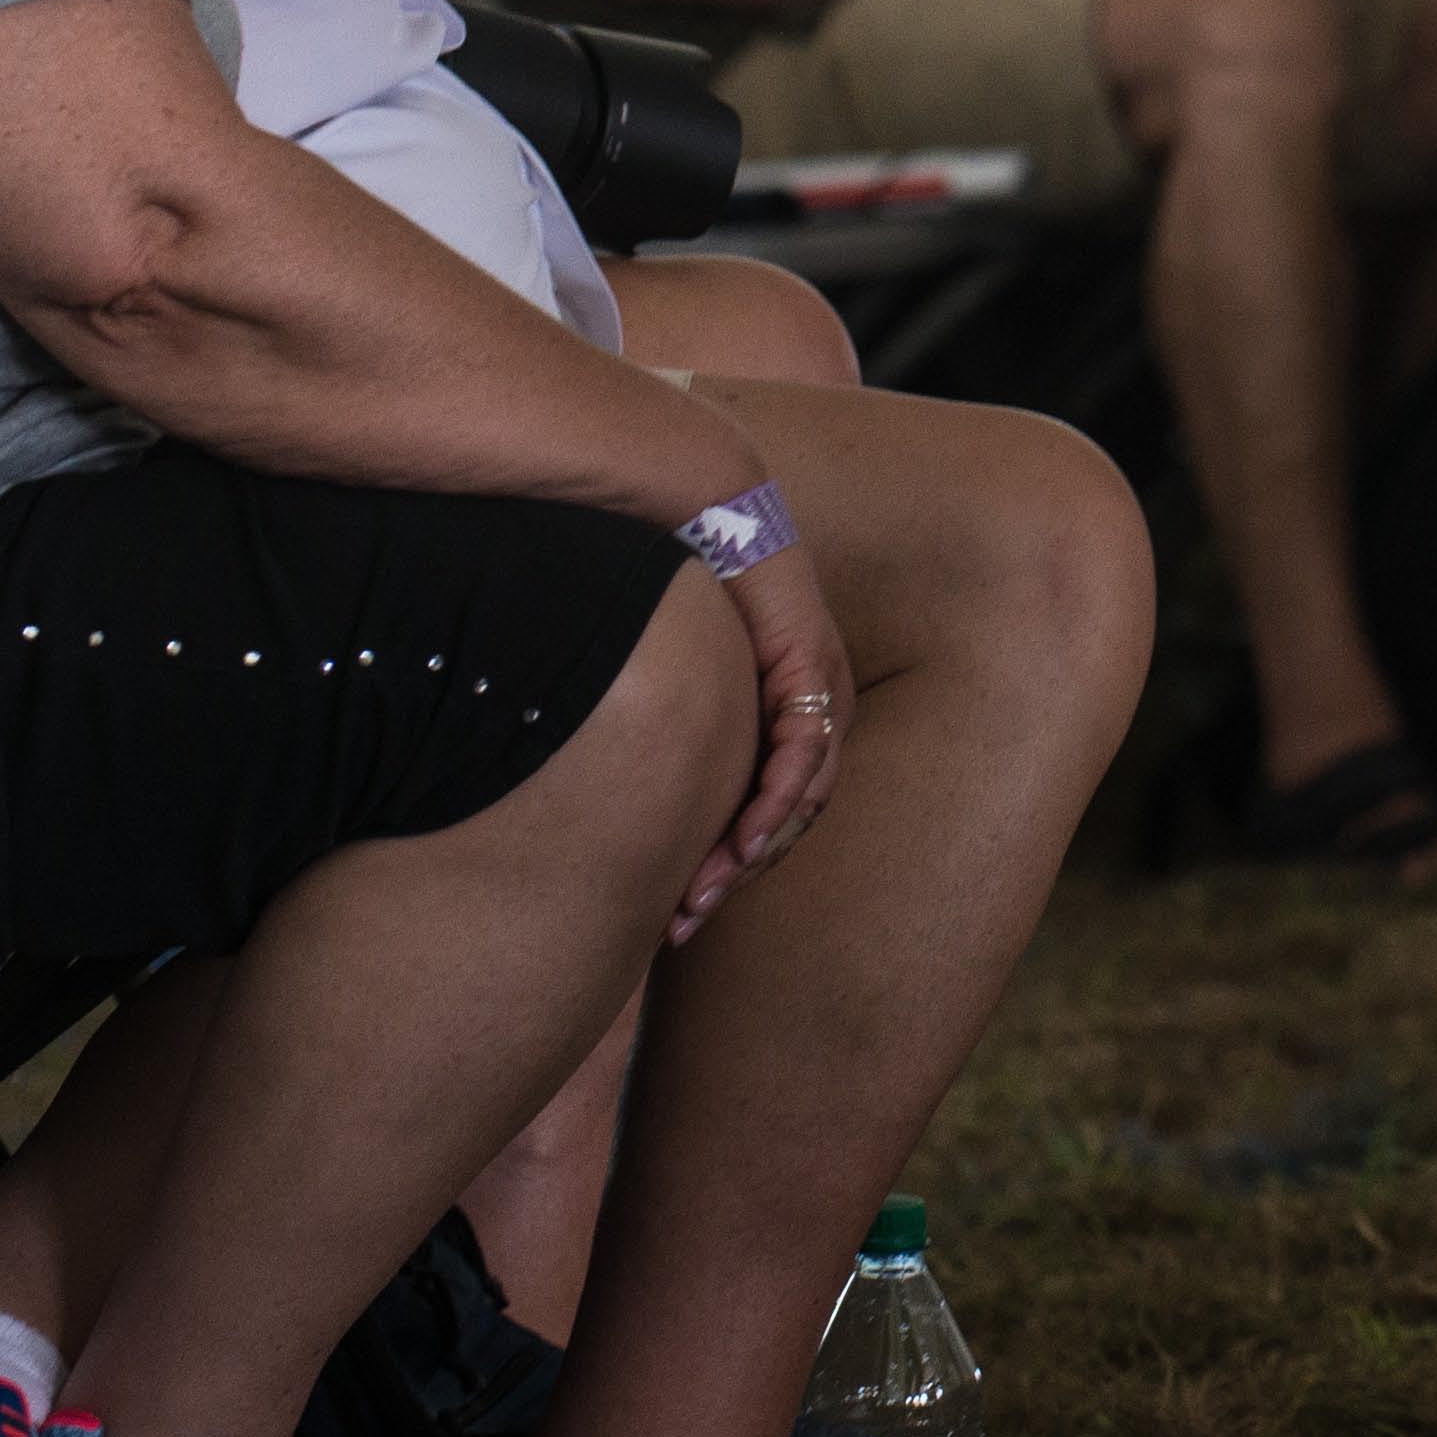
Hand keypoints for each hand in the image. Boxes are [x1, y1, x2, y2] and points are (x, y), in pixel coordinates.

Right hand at [672, 533, 851, 945]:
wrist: (700, 512)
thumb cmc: (675, 593)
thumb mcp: (676, 683)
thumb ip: (668, 735)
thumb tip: (613, 799)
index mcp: (790, 711)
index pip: (772, 813)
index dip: (727, 869)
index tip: (678, 917)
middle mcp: (818, 704)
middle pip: (790, 820)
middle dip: (733, 879)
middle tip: (682, 925)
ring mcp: (823, 685)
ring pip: (802, 799)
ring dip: (751, 856)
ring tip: (699, 899)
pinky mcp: (812, 664)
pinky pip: (805, 752)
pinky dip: (776, 803)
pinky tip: (740, 845)